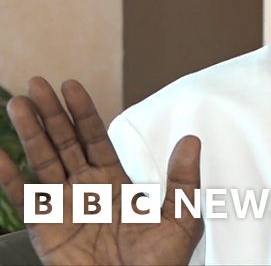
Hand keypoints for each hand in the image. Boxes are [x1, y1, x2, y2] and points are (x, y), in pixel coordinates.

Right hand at [0, 77, 202, 265]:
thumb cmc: (159, 264)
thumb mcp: (181, 218)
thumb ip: (183, 179)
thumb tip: (191, 140)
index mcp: (116, 183)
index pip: (95, 138)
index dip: (83, 112)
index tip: (72, 86)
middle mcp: (87, 190)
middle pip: (64, 142)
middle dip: (51, 113)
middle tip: (38, 83)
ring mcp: (64, 207)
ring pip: (42, 161)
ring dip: (29, 133)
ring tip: (18, 104)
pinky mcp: (45, 228)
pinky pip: (23, 198)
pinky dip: (8, 177)